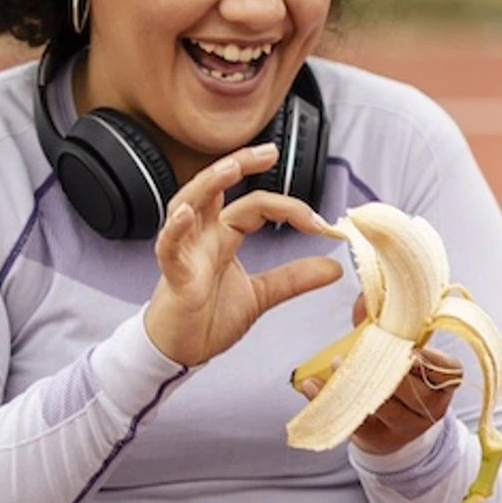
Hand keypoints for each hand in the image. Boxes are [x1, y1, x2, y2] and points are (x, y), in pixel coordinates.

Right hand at [140, 147, 336, 369]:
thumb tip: (333, 266)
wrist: (180, 352)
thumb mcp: (262, 295)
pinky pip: (169, 248)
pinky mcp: (174, 277)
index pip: (253, 206)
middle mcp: (202, 238)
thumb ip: (294, 277)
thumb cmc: (207, 319)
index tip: (319, 223)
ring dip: (208, 185)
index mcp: (222, 237)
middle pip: (213, 189)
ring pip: (187, 205)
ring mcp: (185, 254)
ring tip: (230, 168)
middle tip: (269, 151)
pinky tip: (186, 215)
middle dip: (238, 164)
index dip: (287, 207)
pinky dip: (175, 230)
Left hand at [294, 287, 464, 455]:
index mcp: (445, 380)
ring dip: (356, 384)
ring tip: (334, 365)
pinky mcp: (379, 439)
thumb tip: (365, 296)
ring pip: (385, 408)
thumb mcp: (398, 345)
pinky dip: (331, 401)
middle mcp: (433, 407)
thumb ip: (383, 321)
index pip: (447, 371)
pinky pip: (354, 422)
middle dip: (385, 371)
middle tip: (358, 353)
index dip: (429, 360)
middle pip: (413, 392)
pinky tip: (312, 386)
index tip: (409, 350)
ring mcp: (407, 427)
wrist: (392, 421)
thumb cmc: (398, 372)